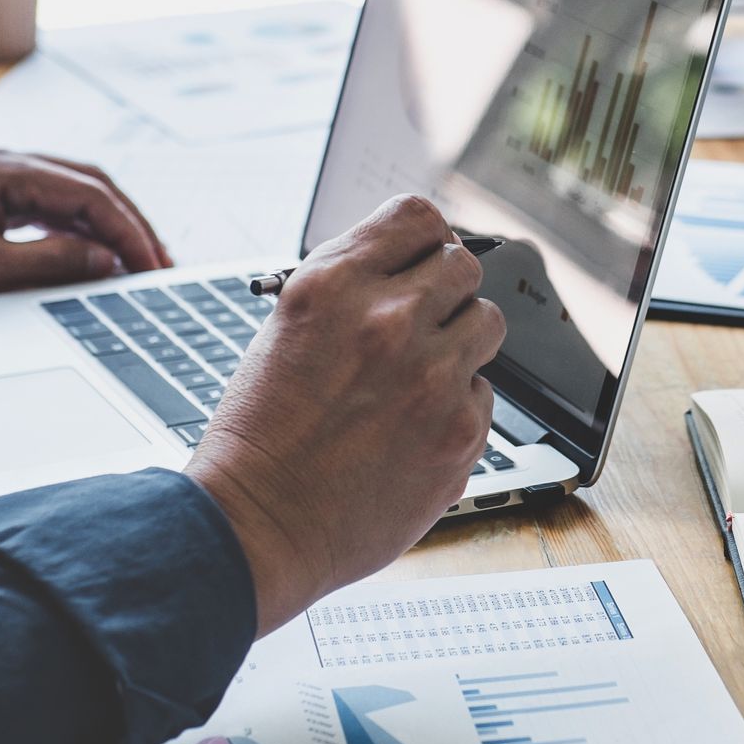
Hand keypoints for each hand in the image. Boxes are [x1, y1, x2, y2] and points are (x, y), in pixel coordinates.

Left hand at [0, 145, 167, 314]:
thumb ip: (50, 264)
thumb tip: (107, 260)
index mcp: (0, 168)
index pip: (91, 193)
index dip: (131, 232)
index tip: (156, 267)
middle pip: (86, 184)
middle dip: (128, 224)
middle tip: (159, 264)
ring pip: (65, 193)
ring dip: (102, 226)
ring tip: (132, 261)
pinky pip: (39, 206)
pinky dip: (71, 229)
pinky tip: (83, 254)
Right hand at [186, 194, 505, 634]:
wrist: (256, 527)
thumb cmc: (260, 437)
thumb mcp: (287, 330)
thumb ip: (352, 291)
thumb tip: (408, 268)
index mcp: (332, 284)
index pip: (416, 216)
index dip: (423, 239)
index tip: (422, 259)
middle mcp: (387, 319)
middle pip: (463, 264)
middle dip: (445, 291)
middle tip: (422, 326)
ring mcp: (431, 374)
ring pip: (487, 321)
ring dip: (461, 342)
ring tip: (420, 377)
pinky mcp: (461, 429)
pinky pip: (484, 391)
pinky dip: (458, 405)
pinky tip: (414, 429)